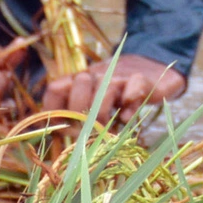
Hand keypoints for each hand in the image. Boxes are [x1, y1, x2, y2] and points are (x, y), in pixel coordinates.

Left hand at [42, 53, 185, 124]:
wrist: (152, 69)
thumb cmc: (116, 94)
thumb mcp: (91, 104)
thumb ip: (72, 116)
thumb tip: (50, 134)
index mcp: (79, 81)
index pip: (56, 88)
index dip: (54, 110)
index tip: (61, 129)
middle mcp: (97, 76)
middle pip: (79, 85)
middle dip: (80, 112)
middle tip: (88, 130)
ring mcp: (120, 77)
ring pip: (105, 90)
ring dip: (104, 114)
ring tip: (108, 127)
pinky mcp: (142, 81)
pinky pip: (133, 90)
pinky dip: (129, 106)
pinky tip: (127, 117)